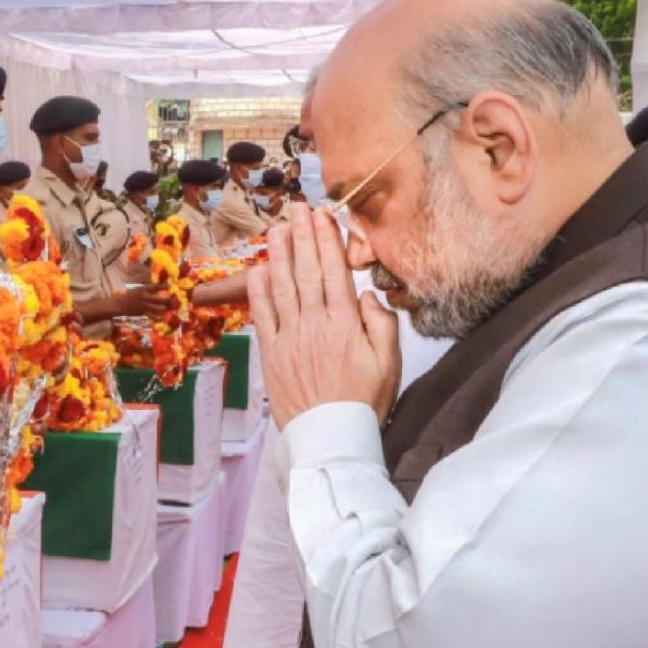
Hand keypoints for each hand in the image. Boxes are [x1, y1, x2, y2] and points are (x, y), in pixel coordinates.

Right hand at [118, 284, 171, 317]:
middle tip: (172, 299)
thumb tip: (157, 285)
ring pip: (158, 308)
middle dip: (167, 299)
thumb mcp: (138, 289)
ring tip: (169, 307)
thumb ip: (147, 288)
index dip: (163, 286)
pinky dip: (159, 316)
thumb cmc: (130, 295)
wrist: (120, 304)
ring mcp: (144, 306)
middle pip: (159, 299)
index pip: (155, 287)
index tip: (170, 286)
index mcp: (143, 290)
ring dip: (164, 308)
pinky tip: (163, 316)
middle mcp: (145, 298)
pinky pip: (153, 315)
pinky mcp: (143, 313)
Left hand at [248, 204, 400, 429]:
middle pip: (307, 271)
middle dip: (302, 236)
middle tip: (297, 208)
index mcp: (345, 323)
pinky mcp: (272, 354)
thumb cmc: (364, 401)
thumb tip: (367, 294)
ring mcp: (291, 337)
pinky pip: (263, 316)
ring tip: (279, 228)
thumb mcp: (390, 363)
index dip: (326, 240)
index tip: (322, 216)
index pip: (334, 271)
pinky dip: (259, 291)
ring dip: (280, 254)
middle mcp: (315, 324)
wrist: (332, 439)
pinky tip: (258, 269)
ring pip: (283, 286)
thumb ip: (382, 324)